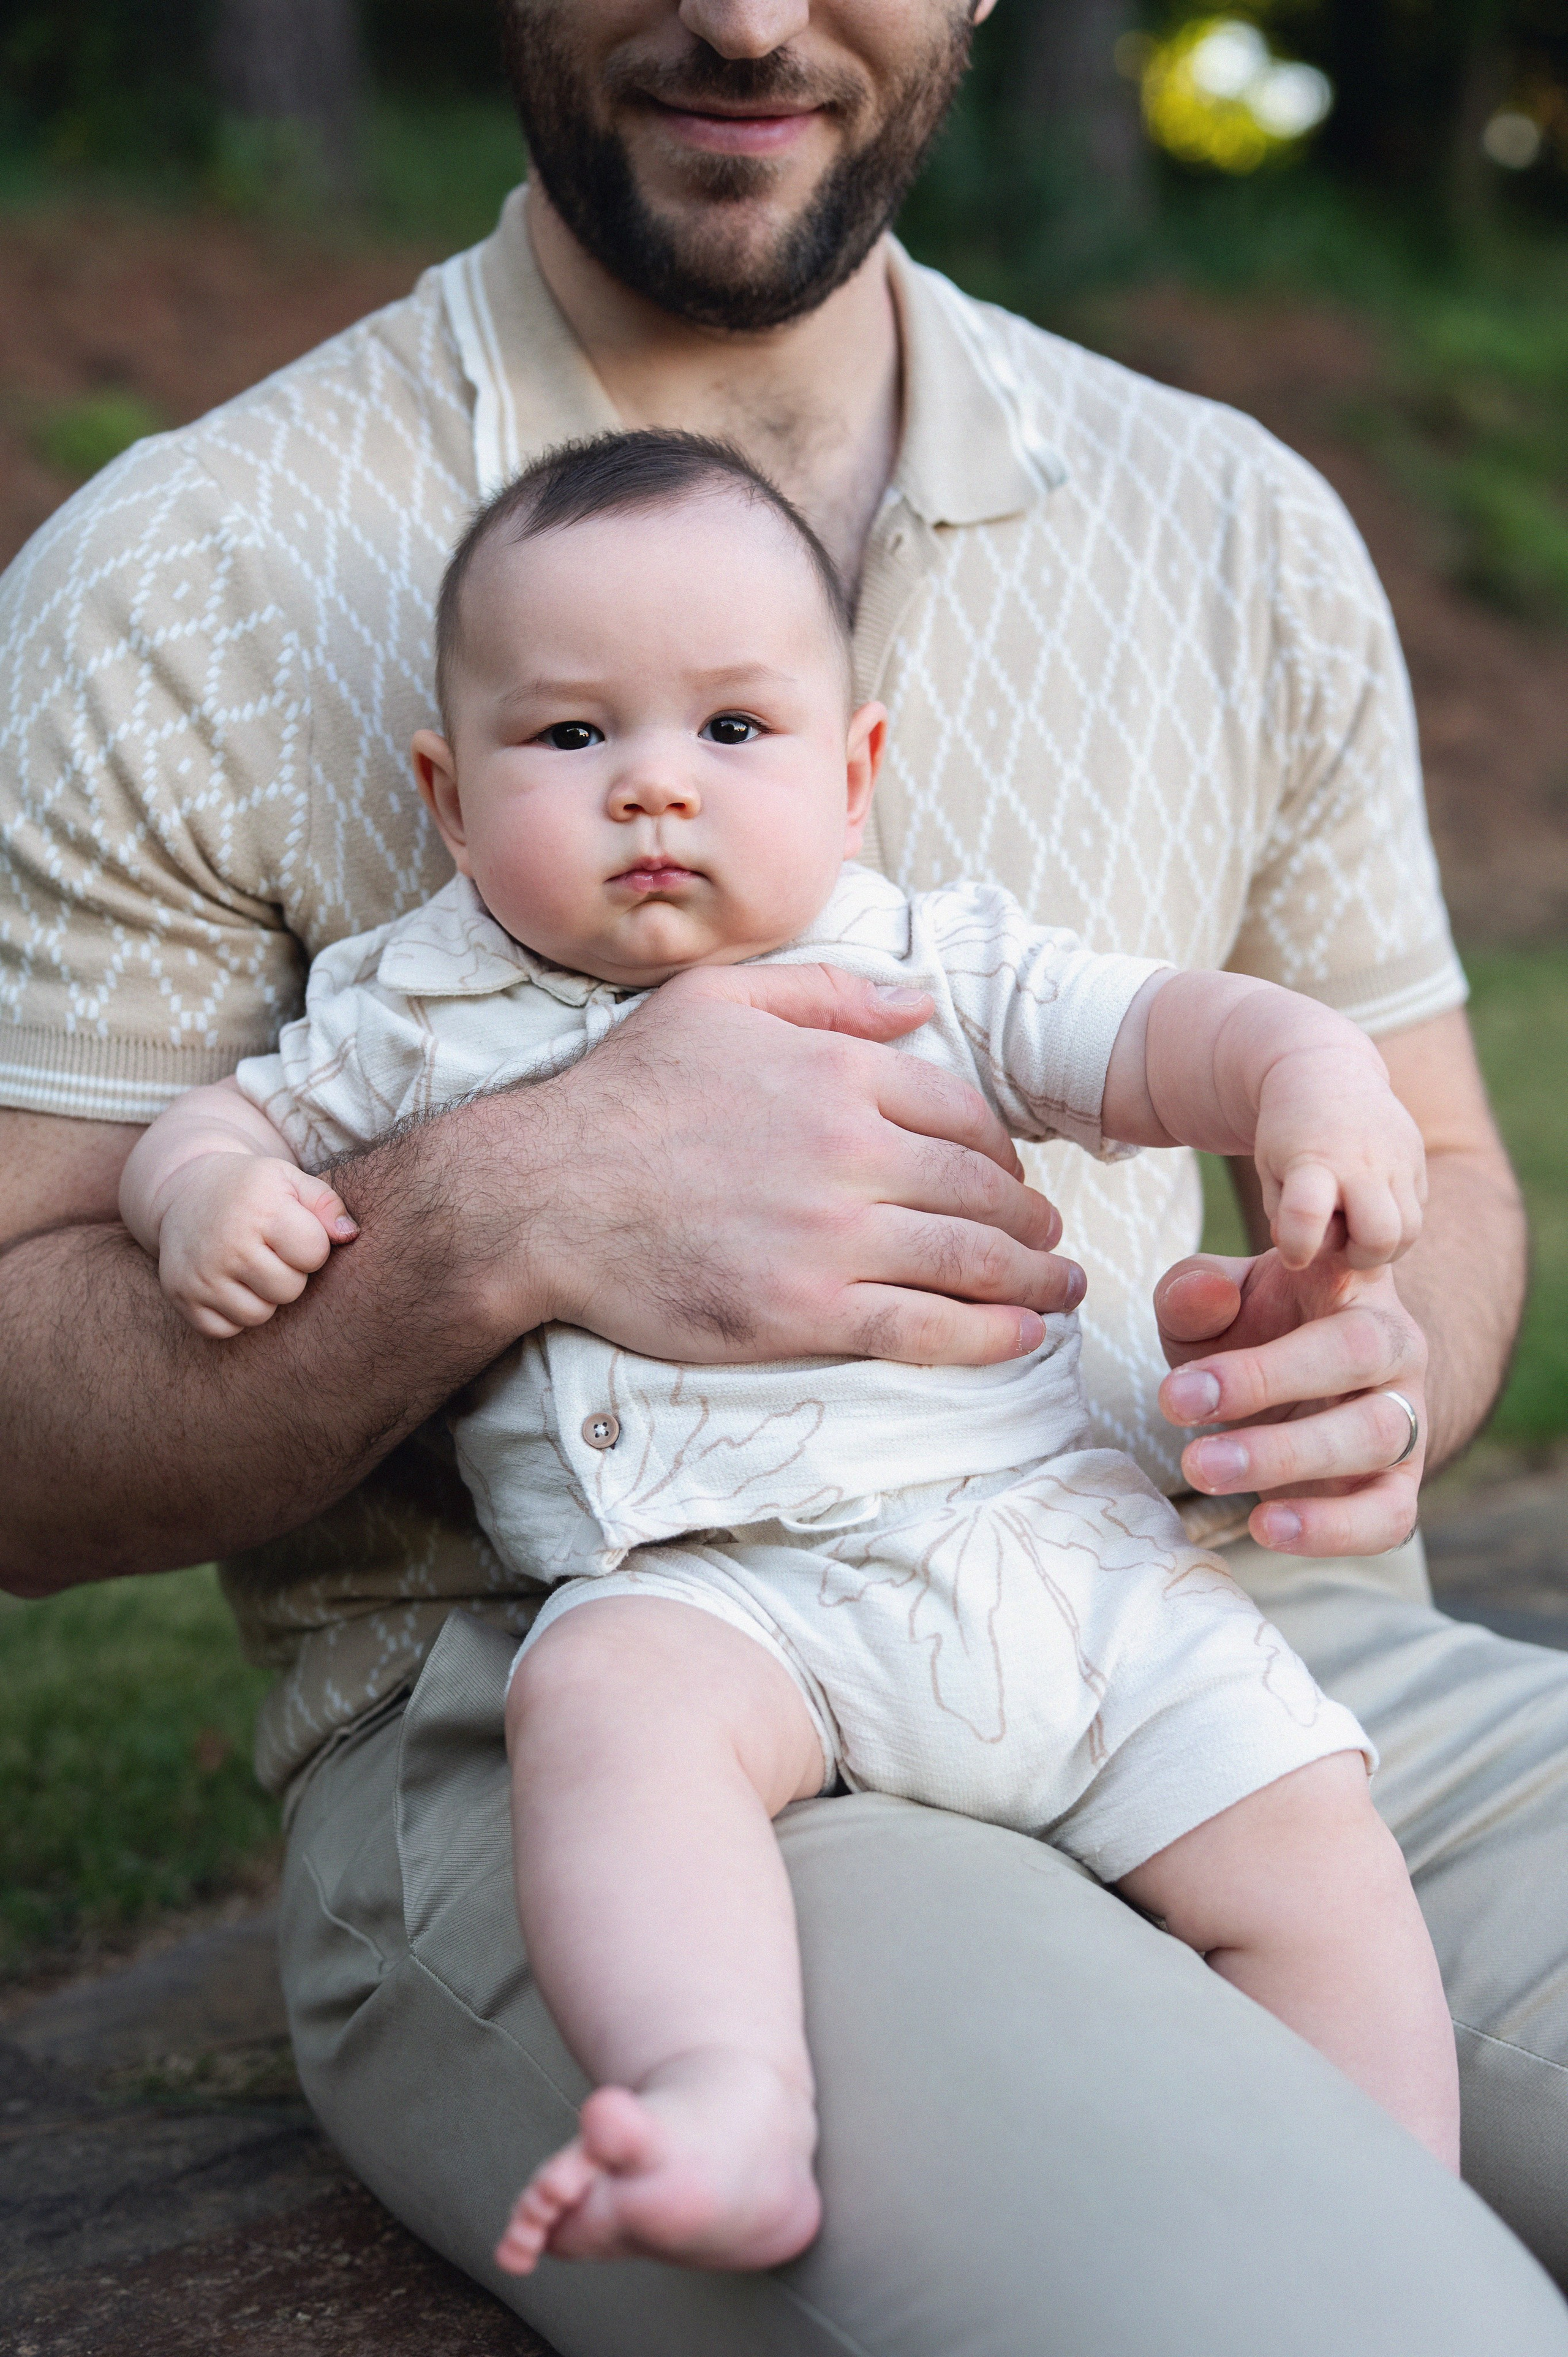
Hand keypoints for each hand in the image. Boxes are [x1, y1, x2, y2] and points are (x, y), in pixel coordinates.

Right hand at [158, 1154, 357, 1338]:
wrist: (185, 1191)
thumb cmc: (251, 1190)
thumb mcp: (289, 1180)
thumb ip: (327, 1204)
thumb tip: (350, 1235)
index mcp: (261, 1209)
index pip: (313, 1253)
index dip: (312, 1247)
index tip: (294, 1235)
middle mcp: (228, 1244)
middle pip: (289, 1289)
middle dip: (288, 1274)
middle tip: (270, 1253)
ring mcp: (202, 1274)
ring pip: (259, 1315)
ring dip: (262, 1297)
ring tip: (250, 1268)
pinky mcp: (182, 1298)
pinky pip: (226, 1329)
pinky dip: (231, 1313)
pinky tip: (227, 1284)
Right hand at [453, 962, 1082, 1365]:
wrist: (543, 1194)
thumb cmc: (623, 1096)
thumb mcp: (718, 1001)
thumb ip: (828, 993)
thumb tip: (920, 1004)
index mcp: (837, 1073)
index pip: (960, 1113)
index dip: (1000, 1151)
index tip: (1010, 1177)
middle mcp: (848, 1150)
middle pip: (979, 1189)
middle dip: (1031, 1220)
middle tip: (1050, 1240)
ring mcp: (830, 1236)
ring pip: (968, 1259)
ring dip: (1031, 1280)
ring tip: (1058, 1292)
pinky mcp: (803, 1311)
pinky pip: (923, 1327)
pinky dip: (987, 1336)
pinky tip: (1021, 1338)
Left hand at [1154, 1248, 1426, 1556]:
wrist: (1281, 1397)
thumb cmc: (1246, 1334)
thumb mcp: (1208, 1304)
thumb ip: (1195, 1291)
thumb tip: (1204, 1293)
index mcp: (1356, 1281)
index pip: (1358, 1242)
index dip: (1314, 1246)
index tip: (1221, 1288)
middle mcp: (1395, 1344)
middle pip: (1359, 1350)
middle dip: (1266, 1379)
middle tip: (1177, 1405)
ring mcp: (1407, 1416)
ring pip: (1374, 1435)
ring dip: (1285, 1456)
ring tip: (1204, 1468)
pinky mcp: (1397, 1486)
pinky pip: (1388, 1514)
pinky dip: (1331, 1528)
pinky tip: (1264, 1525)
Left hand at [1253, 1040, 1425, 1272]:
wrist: (1326, 1072)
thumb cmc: (1289, 1133)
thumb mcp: (1270, 1170)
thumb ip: (1285, 1217)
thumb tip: (1306, 1255)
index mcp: (1313, 1162)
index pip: (1306, 1215)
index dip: (1298, 1247)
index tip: (1293, 1252)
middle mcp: (1361, 1161)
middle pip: (1380, 1239)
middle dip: (1359, 1257)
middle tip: (1340, 1239)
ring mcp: (1397, 1158)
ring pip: (1410, 1232)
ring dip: (1383, 1244)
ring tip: (1356, 1226)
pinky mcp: (1417, 1158)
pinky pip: (1418, 1210)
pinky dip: (1397, 1220)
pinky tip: (1370, 1201)